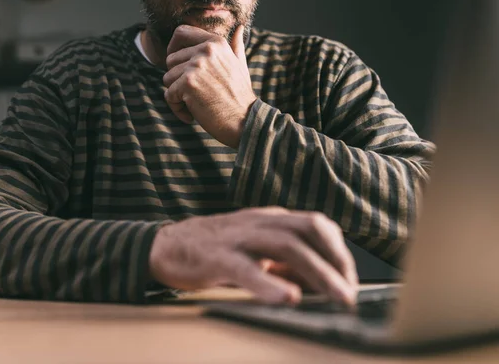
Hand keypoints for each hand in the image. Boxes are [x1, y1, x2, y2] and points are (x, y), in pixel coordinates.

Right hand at [149, 207, 358, 304]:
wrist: (166, 246)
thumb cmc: (215, 251)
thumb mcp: (255, 251)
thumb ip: (285, 263)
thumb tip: (320, 284)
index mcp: (270, 219)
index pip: (316, 225)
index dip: (339, 252)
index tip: (349, 280)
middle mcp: (259, 222)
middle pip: (308, 230)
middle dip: (337, 261)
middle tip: (350, 293)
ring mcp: (238, 238)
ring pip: (286, 246)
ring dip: (318, 272)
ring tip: (338, 297)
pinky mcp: (216, 257)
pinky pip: (246, 269)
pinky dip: (270, 283)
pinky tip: (288, 298)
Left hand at [163, 25, 256, 148]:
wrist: (244, 121)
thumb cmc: (240, 96)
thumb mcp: (240, 65)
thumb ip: (235, 45)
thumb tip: (239, 27)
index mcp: (216, 42)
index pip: (181, 32)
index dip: (173, 47)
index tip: (175, 64)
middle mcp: (206, 50)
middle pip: (170, 60)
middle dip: (177, 80)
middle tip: (194, 94)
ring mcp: (196, 66)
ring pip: (167, 78)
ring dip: (177, 96)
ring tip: (196, 105)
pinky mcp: (188, 83)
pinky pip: (169, 95)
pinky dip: (177, 109)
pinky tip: (192, 115)